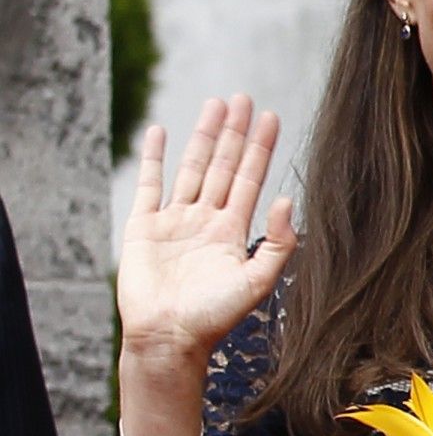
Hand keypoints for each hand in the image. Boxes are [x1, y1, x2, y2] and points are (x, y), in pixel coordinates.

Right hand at [117, 94, 296, 361]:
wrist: (168, 338)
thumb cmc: (213, 318)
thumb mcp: (256, 282)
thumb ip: (277, 243)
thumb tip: (286, 199)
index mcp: (232, 232)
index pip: (250, 180)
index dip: (260, 148)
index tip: (270, 117)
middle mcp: (205, 221)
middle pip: (223, 166)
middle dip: (234, 133)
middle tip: (244, 98)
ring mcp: (174, 221)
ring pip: (191, 167)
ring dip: (203, 136)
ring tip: (215, 104)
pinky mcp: (143, 227)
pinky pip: (149, 185)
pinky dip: (153, 158)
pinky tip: (160, 131)